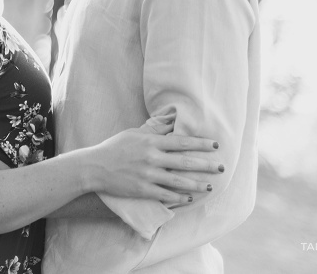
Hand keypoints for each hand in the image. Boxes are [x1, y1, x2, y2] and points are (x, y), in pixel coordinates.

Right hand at [79, 115, 221, 203]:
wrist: (95, 167)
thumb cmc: (115, 147)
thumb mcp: (134, 133)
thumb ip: (155, 129)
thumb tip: (173, 120)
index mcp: (150, 142)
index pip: (182, 142)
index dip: (201, 144)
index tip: (216, 146)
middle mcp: (152, 158)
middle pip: (185, 162)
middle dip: (206, 165)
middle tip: (222, 168)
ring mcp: (147, 175)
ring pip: (179, 181)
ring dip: (197, 184)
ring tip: (210, 186)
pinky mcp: (142, 189)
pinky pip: (166, 194)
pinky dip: (180, 196)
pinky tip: (190, 197)